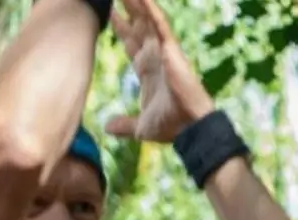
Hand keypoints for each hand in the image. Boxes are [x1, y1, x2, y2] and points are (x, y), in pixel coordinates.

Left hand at [106, 0, 215, 142]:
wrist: (189, 128)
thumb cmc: (171, 128)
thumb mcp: (140, 127)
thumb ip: (124, 124)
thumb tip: (107, 128)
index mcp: (148, 71)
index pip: (131, 44)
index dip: (120, 28)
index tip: (110, 13)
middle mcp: (156, 57)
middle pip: (138, 27)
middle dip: (127, 10)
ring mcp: (164, 52)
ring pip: (147, 21)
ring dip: (137, 4)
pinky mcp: (171, 50)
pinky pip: (160, 25)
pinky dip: (151, 10)